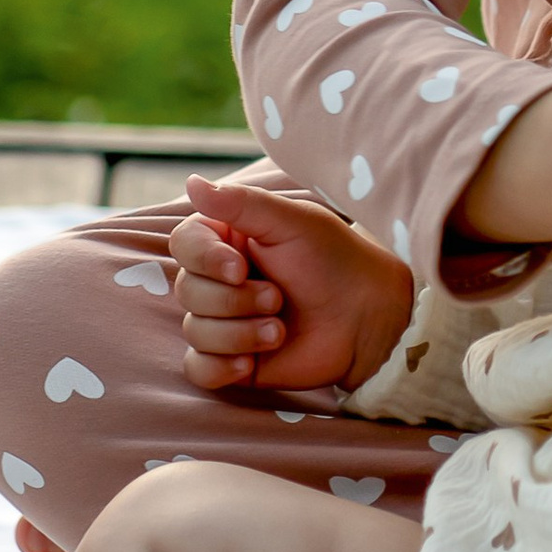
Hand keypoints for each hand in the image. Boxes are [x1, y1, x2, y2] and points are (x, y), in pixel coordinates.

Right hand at [172, 175, 415, 397]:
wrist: (366, 318)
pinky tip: (251, 363)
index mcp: (228, 241)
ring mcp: (224, 321)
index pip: (184, 244)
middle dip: (235, 300)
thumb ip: (241, 203)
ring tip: (280, 330)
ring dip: (240, 333)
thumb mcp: (293, 222)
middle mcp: (220, 280)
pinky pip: (199, 369)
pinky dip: (220, 367)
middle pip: (188, 291)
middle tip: (279, 298)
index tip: (240, 268)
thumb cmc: (335, 260)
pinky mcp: (232, 360)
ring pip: (195, 331)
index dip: (204, 259)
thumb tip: (191, 182)